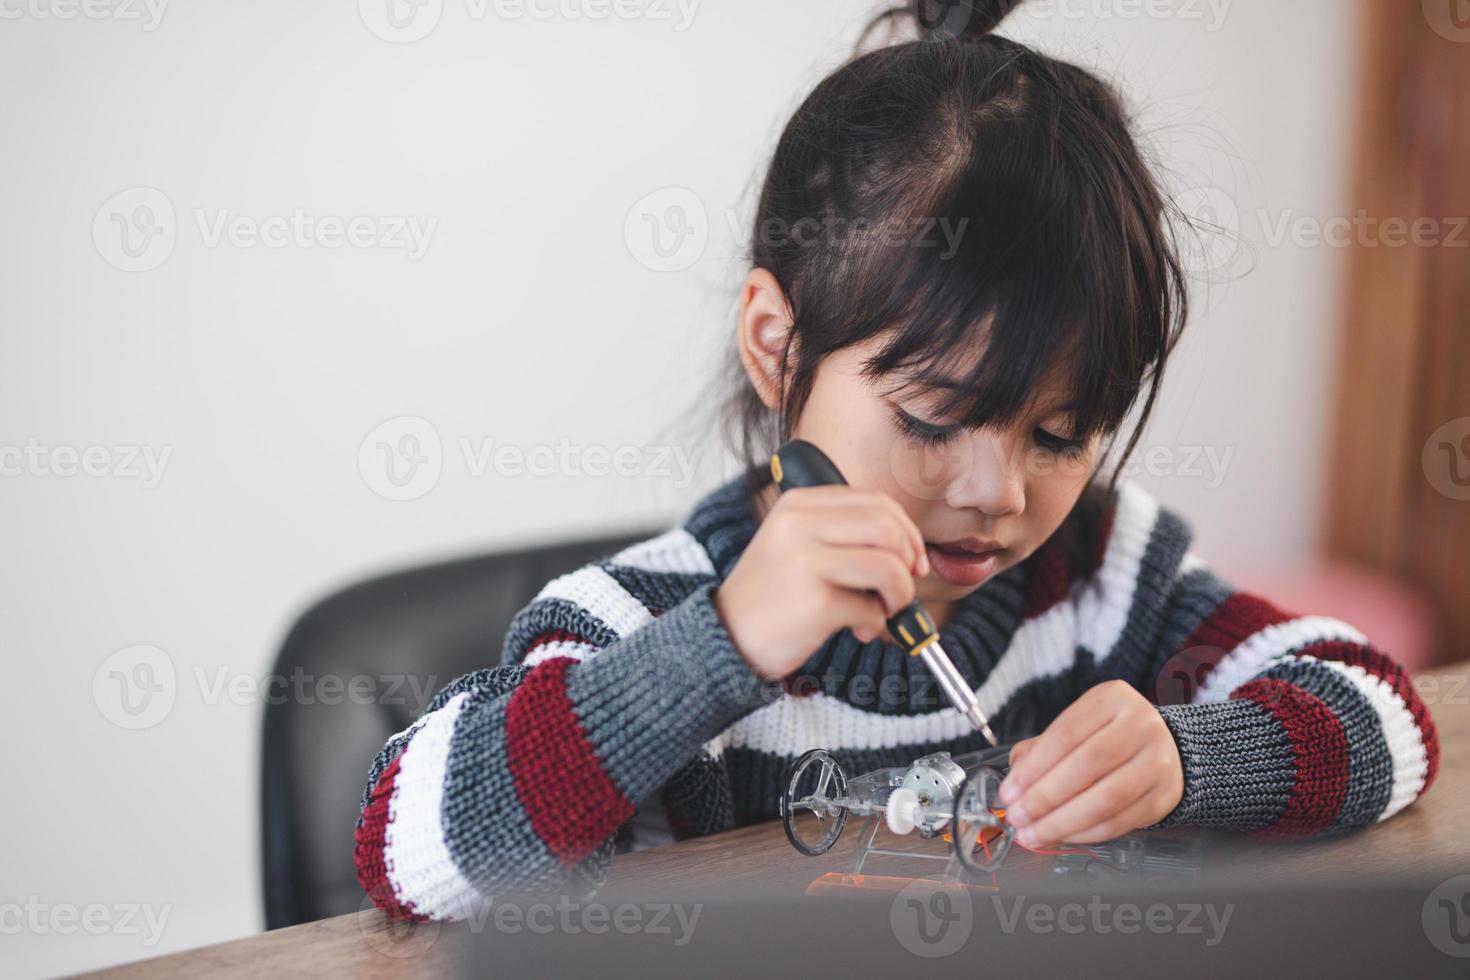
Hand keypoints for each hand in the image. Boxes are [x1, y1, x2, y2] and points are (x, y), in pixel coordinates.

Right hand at [713, 485, 927, 678]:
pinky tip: (857, 631)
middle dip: (908, 561)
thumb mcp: (797, 544)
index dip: (907, 532)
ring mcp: (805, 562)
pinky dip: (875, 625)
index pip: (876, 502)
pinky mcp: (815, 602)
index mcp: (799, 504)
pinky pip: (872, 609)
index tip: (912, 560)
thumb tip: (910, 548)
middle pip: (887, 527)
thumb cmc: (773, 596)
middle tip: (902, 588)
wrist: (727, 637)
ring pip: (889, 566)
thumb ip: (844, 533)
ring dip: (900, 596)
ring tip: (882, 611)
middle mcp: (800, 524)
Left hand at [998, 680, 1182, 846]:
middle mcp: (1141, 726)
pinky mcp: (1163, 796)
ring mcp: (1158, 762)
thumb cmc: (1111, 737)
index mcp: (1112, 699)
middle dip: (1044, 797)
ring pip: (1104, 800)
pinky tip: (1062, 836)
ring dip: (1062, 822)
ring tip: (1034, 833)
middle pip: (1086, 766)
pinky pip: (1119, 821)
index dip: (1033, 767)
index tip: (1009, 791)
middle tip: (1017, 816)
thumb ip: (1042, 749)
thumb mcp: (1079, 727)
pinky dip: (1085, 833)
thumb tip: (1014, 781)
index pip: (1066, 734)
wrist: (1166, 749)